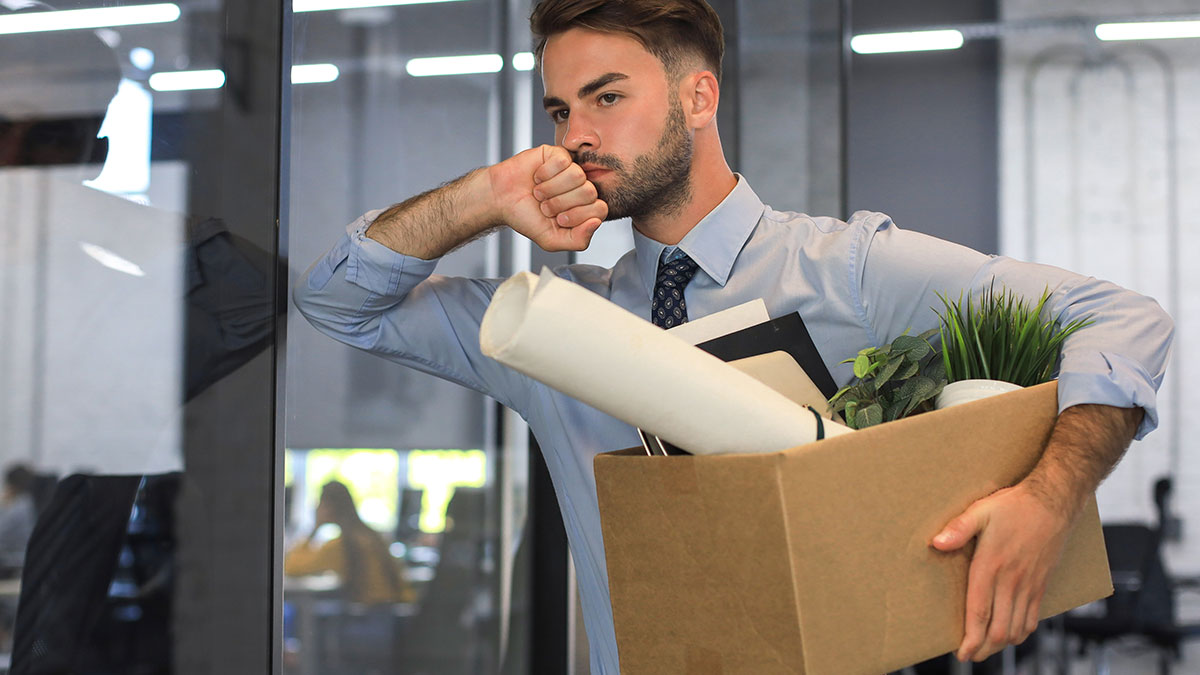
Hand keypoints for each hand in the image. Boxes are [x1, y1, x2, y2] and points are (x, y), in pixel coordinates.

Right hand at [489, 144, 607, 251]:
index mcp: (585, 208)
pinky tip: (537, 177)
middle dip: (561, 203)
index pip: (600, 209)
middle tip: (545, 205)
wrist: (501, 199)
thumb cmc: (525, 217)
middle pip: (589, 192)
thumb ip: (579, 240)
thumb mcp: (552, 240)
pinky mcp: (558, 154)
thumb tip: (596, 222)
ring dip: (551, 188)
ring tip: (539, 192)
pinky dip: (545, 173)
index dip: (577, 216)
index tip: (558, 219)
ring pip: (577, 175)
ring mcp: (571, 169)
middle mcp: (581, 188)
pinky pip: (563, 161)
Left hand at [931, 483, 1072, 661]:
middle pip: (999, 629)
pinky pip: (1033, 618)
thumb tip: (936, 543)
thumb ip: (958, 529)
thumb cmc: (1014, 506)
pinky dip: (1021, 632)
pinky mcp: (1042, 584)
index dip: (971, 638)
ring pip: (1017, 629)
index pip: (980, 613)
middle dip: (983, 648)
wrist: (1054, 502)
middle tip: (970, 654)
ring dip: (1001, 644)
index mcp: (992, 566)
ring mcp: (1029, 585)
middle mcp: (1012, 581)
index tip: (962, 653)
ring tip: (986, 648)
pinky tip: (1011, 634)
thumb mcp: (980, 511)